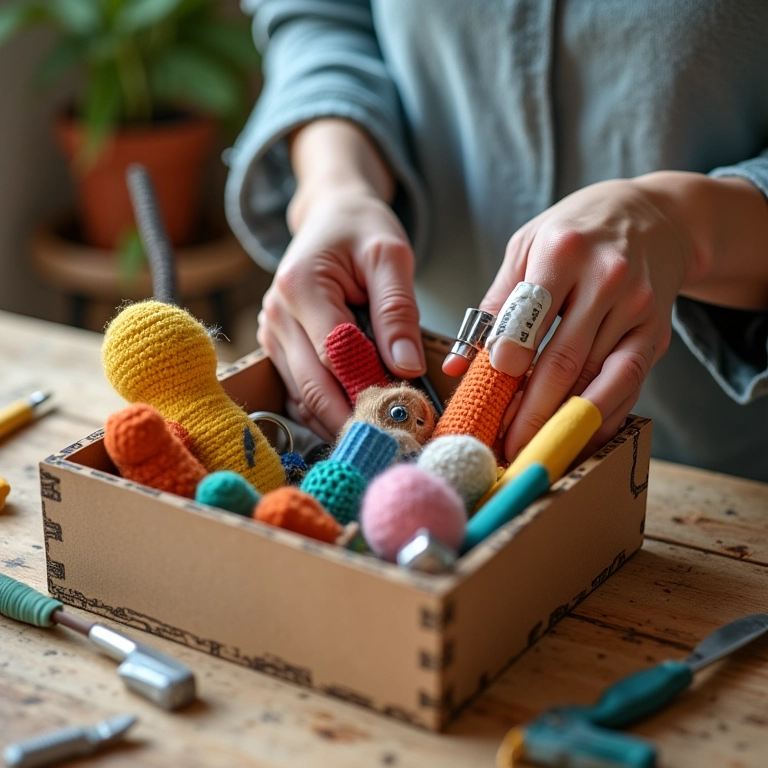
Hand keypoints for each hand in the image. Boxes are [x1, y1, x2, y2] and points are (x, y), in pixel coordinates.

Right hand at [258, 184, 424, 441]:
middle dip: (355, 419)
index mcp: (301, 286)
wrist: (330, 216)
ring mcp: (272, 335)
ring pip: (305, 397)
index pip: (336, 353)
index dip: (370, 388)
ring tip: (382, 442)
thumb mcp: (390, 255)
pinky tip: (358, 422)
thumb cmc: (360, 230)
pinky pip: (300, 392)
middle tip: (394, 446)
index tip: (405, 417)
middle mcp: (277, 315)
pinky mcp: (278, 349)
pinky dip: (328, 411)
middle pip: (315, 385)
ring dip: (342, 421)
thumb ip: (397, 310)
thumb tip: (406, 367)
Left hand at [467, 177, 703, 459]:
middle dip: (531, 412)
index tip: (487, 400)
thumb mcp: (528, 247)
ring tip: (535, 450)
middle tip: (506, 447)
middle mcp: (606, 279)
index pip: (530, 318)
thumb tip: (459, 364)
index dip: (508, 365)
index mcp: (563, 252)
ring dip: (564, 422)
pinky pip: (629, 384)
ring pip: (597, 379)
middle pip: (564, 360)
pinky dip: (602, 417)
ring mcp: (638, 308)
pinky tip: (578, 437)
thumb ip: (495, 305)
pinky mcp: (657, 332)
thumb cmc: (577, 231)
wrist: (656, 216)